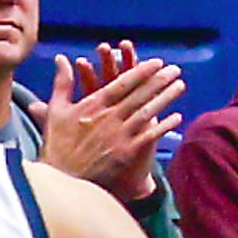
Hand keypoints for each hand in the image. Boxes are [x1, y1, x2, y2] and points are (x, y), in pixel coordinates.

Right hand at [38, 41, 184, 203]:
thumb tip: (61, 58)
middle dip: (159, 80)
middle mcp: (108, 118)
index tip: (156, 62)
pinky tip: (177, 117)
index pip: (121, 84)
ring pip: (147, 112)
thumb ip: (62, 83)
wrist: (62, 180)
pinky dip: (164, 126)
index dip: (141, 72)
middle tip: (175, 69)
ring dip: (165, 98)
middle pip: (139, 95)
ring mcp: (119, 135)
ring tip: (180, 85)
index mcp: (92, 106)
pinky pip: (149, 136)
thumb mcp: (56, 110)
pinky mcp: (126, 153)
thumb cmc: (58, 145)